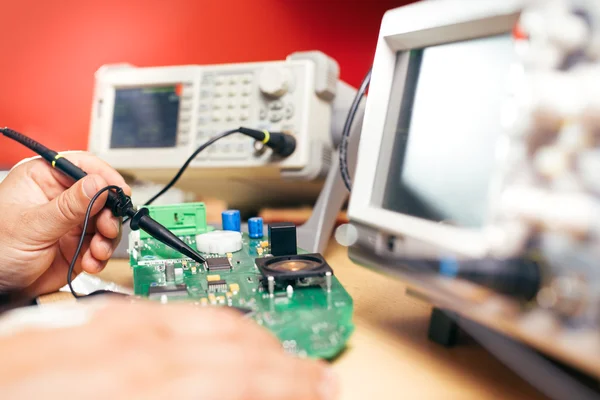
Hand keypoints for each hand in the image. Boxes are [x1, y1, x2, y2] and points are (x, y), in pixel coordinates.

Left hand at [0, 152, 130, 296]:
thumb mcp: (33, 225)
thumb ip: (68, 206)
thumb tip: (97, 184)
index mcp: (43, 180)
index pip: (81, 166)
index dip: (104, 177)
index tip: (119, 192)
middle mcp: (61, 199)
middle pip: (101, 196)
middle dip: (109, 214)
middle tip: (107, 228)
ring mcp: (72, 222)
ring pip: (106, 222)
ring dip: (107, 238)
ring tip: (97, 250)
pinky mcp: (79, 245)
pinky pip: (101, 245)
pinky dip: (100, 255)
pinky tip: (89, 261)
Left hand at [0, 300, 337, 399]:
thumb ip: (180, 394)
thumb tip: (235, 390)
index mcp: (123, 386)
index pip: (230, 376)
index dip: (285, 381)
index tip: (318, 386)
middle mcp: (114, 351)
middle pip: (220, 344)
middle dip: (275, 359)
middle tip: (311, 373)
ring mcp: (94, 332)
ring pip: (190, 323)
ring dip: (241, 335)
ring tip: (274, 350)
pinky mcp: (78, 327)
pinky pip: (148, 317)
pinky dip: (190, 322)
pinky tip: (208, 329)